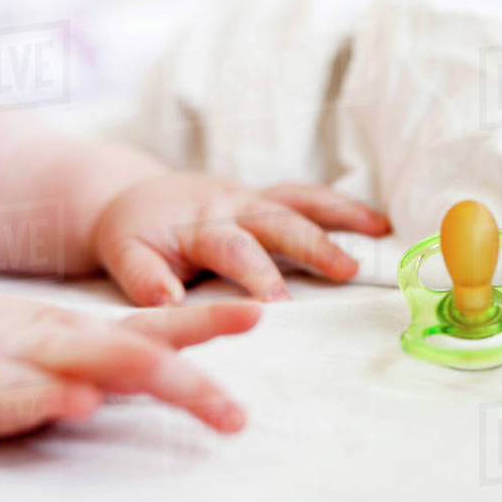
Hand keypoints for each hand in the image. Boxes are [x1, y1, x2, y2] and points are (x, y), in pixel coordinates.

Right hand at [0, 296, 260, 440]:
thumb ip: (112, 366)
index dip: (205, 321)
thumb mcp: (56, 351)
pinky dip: (49, 397)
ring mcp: (16, 361)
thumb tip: (175, 377)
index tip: (256, 314)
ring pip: (90, 363)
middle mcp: (57, 342)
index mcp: (82, 336)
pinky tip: (80, 401)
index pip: (155, 327)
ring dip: (146, 376)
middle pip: (137, 353)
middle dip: (191, 382)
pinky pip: (15, 396)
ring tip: (194, 393)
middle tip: (237, 416)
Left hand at [91, 174, 389, 305]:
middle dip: (313, 245)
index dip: (258, 276)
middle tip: (346, 271)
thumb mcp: (122, 255)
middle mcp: (231, 203)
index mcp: (197, 221)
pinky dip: (341, 208)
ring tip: (379, 232)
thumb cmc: (132, 234)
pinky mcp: (265, 198)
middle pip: (278, 220)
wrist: (132, 197)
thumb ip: (143, 278)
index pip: (233, 248)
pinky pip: (307, 198)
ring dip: (341, 215)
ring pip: (300, 201)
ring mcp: (252, 197)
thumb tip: (169, 303)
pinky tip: (377, 224)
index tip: (281, 305)